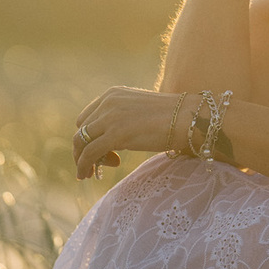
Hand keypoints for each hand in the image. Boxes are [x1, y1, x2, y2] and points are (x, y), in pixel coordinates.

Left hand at [72, 86, 186, 180]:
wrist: (187, 118)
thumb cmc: (171, 117)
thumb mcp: (138, 112)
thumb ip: (122, 120)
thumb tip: (110, 142)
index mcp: (113, 94)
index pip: (86, 117)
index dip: (87, 136)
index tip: (98, 151)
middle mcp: (108, 102)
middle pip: (81, 130)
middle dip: (83, 149)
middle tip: (96, 165)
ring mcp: (110, 117)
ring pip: (81, 141)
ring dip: (82, 159)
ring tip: (91, 173)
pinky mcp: (115, 134)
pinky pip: (89, 153)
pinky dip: (83, 165)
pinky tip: (87, 174)